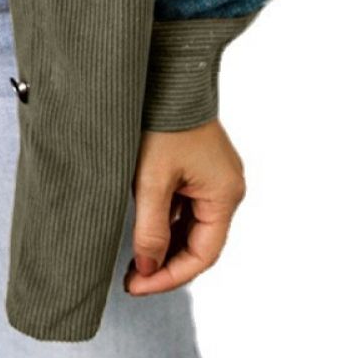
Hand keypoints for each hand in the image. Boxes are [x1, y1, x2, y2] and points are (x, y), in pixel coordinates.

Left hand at [126, 119, 246, 294]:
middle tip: (131, 279)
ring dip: (164, 242)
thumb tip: (147, 269)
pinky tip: (142, 229)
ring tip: (132, 259)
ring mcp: (215, 175)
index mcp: (225, 194)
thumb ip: (150, 229)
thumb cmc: (160, 121)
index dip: (170, 276)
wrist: (166, 71)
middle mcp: (227, 187)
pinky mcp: (200, 165)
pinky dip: (166, 220)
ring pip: (191, 224)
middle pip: (199, 242)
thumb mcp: (150, 180)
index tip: (137, 286)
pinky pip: (186, 204)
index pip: (202, 254)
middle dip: (165, 262)